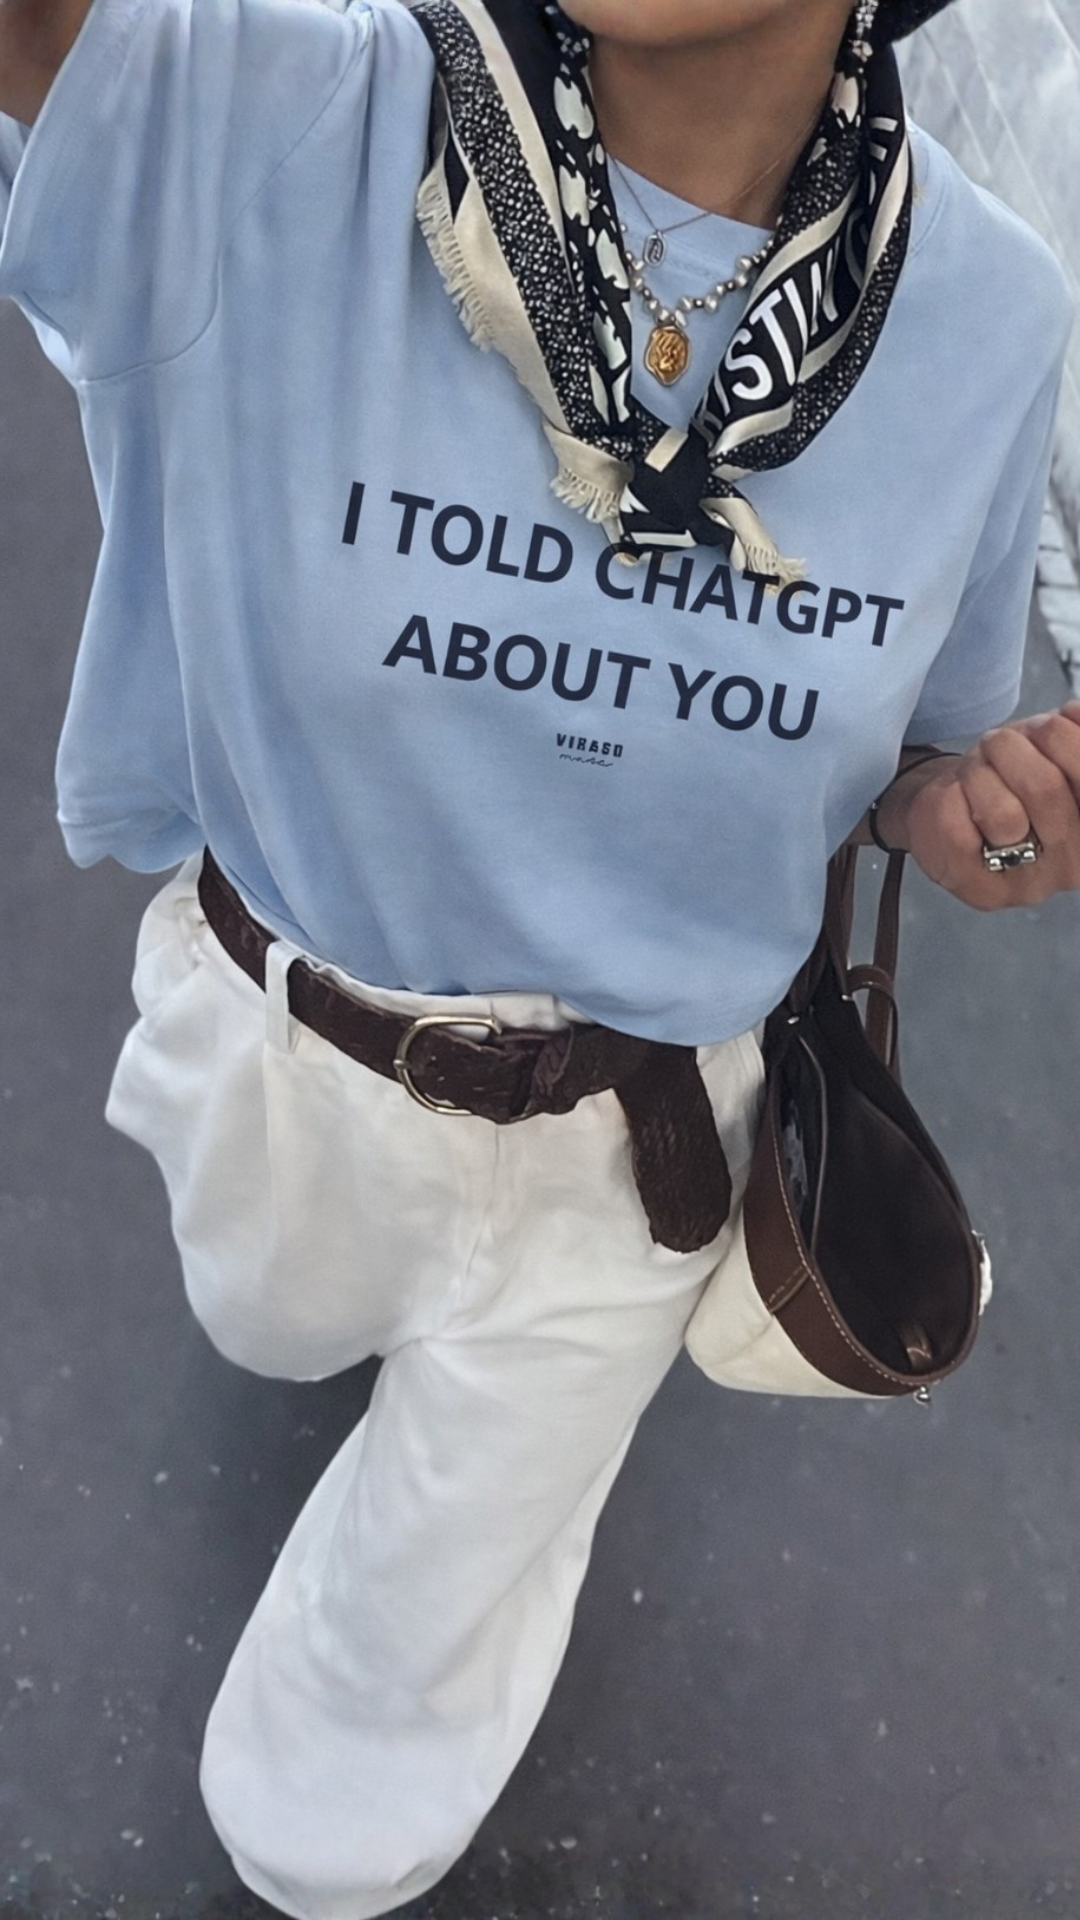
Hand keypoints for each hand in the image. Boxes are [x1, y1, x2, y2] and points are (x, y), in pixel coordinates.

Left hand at [880, 700, 1079, 910]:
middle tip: (998, 743)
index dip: (1065, 739)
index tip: (1047, 726)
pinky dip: (949, 796)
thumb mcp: (1050, 750)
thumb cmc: (1009, 781)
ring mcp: (1029, 885)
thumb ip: (1071, 738)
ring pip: (1001, 813)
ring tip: (976, 771)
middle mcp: (1075, 865)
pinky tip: (957, 799)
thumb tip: (1074, 715)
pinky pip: (957, 830)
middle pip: (1045, 788)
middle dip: (1012, 748)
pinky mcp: (981, 892)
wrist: (954, 812)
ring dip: (979, 773)